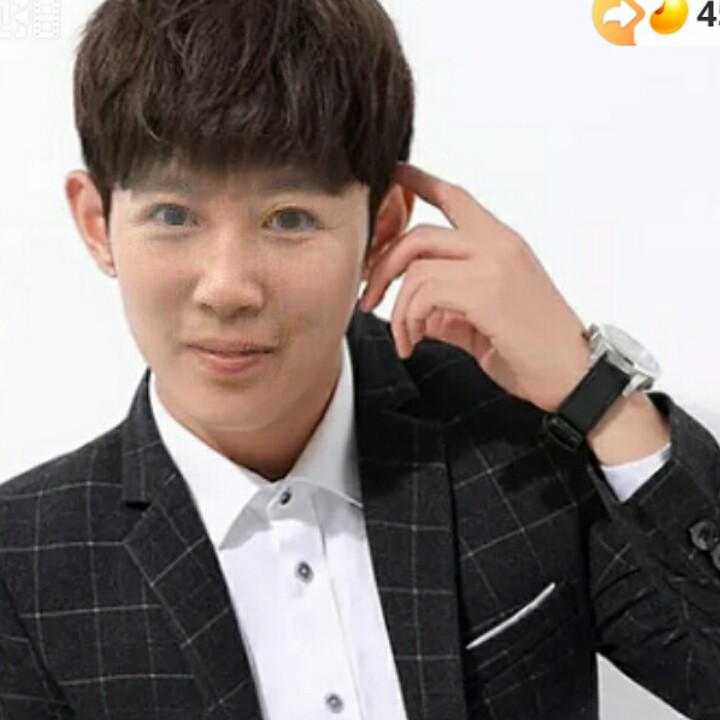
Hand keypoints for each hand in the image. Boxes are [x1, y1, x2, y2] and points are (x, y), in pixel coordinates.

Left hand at [359, 162, 592, 413]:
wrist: (573, 378)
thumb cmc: (534, 351)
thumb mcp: (484, 321)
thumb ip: (449, 308)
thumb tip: (418, 312)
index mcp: (502, 244)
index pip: (456, 198)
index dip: (420, 183)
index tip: (395, 175)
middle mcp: (498, 245)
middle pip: (419, 233)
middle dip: (383, 265)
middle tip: (369, 297)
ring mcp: (494, 265)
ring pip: (417, 266)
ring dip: (397, 307)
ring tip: (404, 337)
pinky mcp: (487, 291)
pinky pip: (424, 292)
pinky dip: (408, 320)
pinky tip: (414, 343)